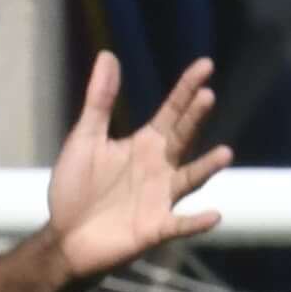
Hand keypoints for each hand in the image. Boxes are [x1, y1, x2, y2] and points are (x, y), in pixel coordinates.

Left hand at [47, 53, 232, 280]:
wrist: (66, 237)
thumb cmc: (77, 188)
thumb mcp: (85, 139)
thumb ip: (99, 101)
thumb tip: (108, 55)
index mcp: (145, 144)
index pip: (172, 111)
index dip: (187, 89)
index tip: (206, 65)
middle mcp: (160, 167)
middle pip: (182, 137)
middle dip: (194, 118)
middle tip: (207, 95)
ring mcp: (161, 198)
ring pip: (190, 179)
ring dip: (207, 167)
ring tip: (225, 153)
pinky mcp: (154, 227)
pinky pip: (179, 225)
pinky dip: (196, 222)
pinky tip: (214, 215)